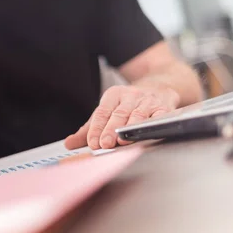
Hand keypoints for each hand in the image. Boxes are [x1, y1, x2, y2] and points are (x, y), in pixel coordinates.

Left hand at [65, 85, 179, 149]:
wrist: (159, 89)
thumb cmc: (128, 105)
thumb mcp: (106, 112)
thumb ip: (88, 129)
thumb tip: (69, 144)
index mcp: (113, 95)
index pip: (102, 112)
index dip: (96, 128)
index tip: (92, 142)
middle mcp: (130, 96)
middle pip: (118, 114)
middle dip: (111, 130)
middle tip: (105, 143)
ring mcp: (147, 101)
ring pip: (137, 115)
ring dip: (130, 128)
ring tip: (122, 140)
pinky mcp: (163, 107)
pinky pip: (158, 116)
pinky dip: (153, 125)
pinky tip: (147, 133)